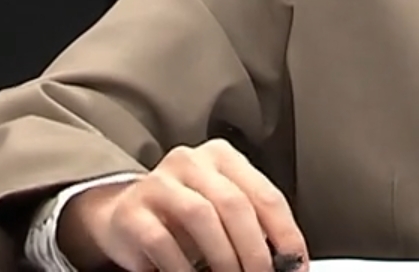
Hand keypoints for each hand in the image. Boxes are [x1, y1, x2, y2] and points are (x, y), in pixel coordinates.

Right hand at [57, 139, 306, 271]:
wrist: (122, 215)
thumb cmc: (182, 216)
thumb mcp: (222, 211)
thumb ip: (252, 225)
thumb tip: (285, 262)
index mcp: (222, 158)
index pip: (266, 194)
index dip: (286, 234)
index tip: (296, 264)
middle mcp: (191, 162)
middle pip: (235, 204)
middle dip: (255, 250)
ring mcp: (158, 183)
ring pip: (202, 216)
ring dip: (223, 257)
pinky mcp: (132, 211)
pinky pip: (163, 240)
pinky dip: (183, 268)